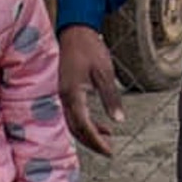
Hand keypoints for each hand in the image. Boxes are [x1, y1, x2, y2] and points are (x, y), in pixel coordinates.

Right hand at [57, 23, 123, 155]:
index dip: (96, 141)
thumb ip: (111, 98)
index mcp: (73, 94)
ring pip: (73, 123)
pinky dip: (86, 122)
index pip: (83, 126)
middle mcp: (64, 97)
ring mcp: (62, 94)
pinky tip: (102, 123)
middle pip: (75, 129)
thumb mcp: (104, 72)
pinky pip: (73, 114)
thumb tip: (118, 120)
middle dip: (92, 142)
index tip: (109, 151)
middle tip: (109, 151)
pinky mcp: (64, 91)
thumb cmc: (89, 48)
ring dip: (89, 133)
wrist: (74, 31)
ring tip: (108, 138)